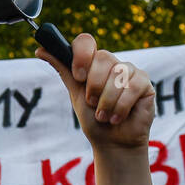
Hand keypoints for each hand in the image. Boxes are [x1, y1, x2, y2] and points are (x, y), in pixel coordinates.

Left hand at [36, 34, 152, 150]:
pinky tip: (119, 117)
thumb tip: (40, 50)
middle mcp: (112, 63)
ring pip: (117, 75)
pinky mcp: (145, 83)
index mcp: (93, 63)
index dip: (81, 56)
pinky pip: (133, 86)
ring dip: (107, 102)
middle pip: (103, 57)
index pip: (86, 42)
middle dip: (94, 86)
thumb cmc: (94, 120)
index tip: (78, 76)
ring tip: (106, 116)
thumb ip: (63, 70)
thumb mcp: (76, 94)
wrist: (112, 143)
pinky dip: (122, 106)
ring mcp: (130, 71)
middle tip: (93, 104)